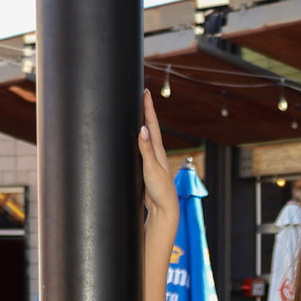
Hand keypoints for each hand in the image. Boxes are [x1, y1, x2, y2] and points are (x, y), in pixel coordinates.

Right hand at [138, 90, 177, 222]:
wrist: (164, 209)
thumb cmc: (160, 190)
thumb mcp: (151, 168)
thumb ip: (146, 150)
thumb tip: (143, 129)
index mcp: (158, 151)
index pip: (152, 124)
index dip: (148, 108)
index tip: (146, 91)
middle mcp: (157, 154)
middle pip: (151, 128)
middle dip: (146, 111)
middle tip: (143, 95)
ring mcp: (153, 161)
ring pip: (147, 138)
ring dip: (143, 124)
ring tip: (139, 112)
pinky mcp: (147, 170)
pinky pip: (142, 150)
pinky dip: (139, 140)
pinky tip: (136, 141)